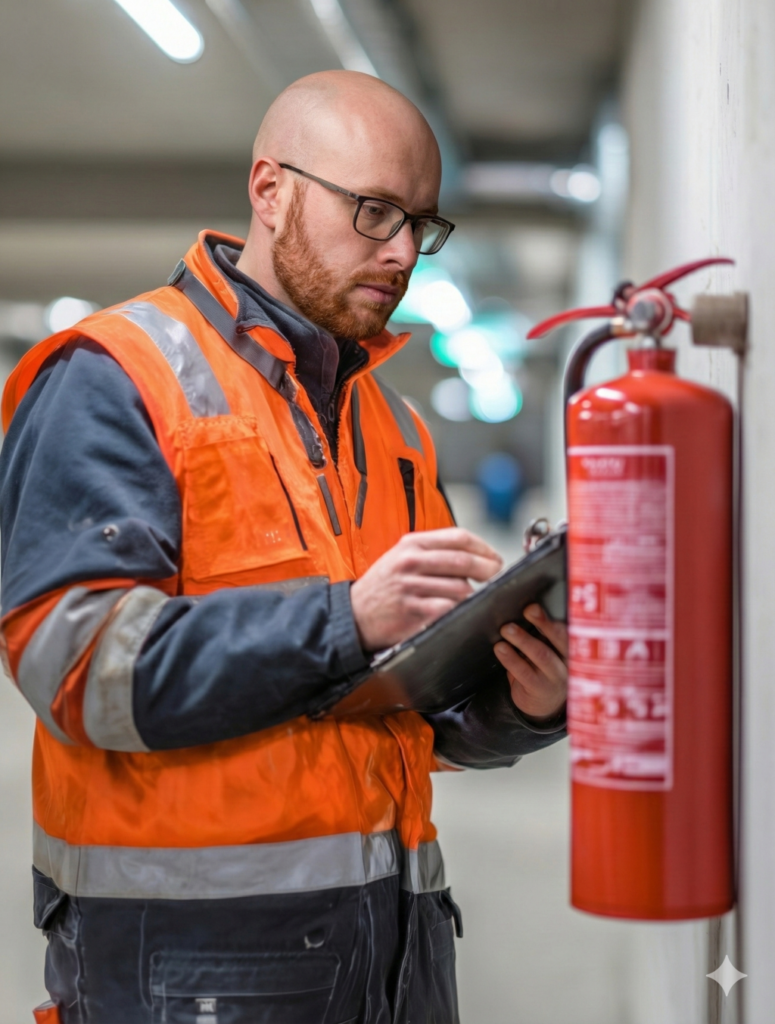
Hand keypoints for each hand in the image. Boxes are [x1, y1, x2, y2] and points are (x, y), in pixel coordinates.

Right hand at [350, 528, 502, 651]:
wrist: (354, 614)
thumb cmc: (384, 585)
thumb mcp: (402, 556)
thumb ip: (434, 552)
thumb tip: (476, 556)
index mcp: (412, 543)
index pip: (459, 537)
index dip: (484, 547)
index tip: (495, 558)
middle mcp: (411, 561)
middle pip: (463, 560)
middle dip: (488, 570)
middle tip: (497, 577)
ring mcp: (411, 586)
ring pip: (459, 588)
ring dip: (473, 595)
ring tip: (475, 598)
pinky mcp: (411, 611)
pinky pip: (447, 610)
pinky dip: (459, 611)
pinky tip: (461, 613)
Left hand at [494, 604, 567, 722]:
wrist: (544, 705)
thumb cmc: (544, 669)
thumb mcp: (550, 650)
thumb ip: (544, 633)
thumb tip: (525, 609)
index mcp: (571, 647)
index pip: (566, 630)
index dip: (552, 618)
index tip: (535, 606)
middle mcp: (568, 662)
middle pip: (560, 640)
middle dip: (544, 623)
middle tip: (528, 609)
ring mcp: (555, 677)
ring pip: (541, 655)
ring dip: (523, 640)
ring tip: (507, 629)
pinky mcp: (539, 688)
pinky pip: (524, 672)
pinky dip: (511, 659)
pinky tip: (500, 649)